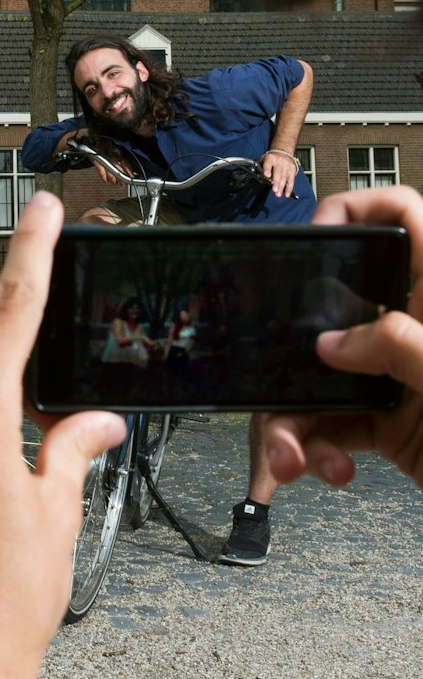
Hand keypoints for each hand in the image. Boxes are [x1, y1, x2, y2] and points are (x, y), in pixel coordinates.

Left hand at [260, 149, 298, 196]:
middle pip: (278, 173)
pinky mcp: (292, 170)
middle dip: (276, 182)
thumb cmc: (271, 158)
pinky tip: (287, 194)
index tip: (266, 175)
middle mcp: (279, 162)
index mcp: (270, 158)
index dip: (267, 169)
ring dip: (282, 187)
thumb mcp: (263, 160)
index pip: (268, 164)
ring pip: (284, 178)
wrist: (283, 152)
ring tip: (278, 194)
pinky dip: (289, 188)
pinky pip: (291, 180)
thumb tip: (260, 180)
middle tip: (274, 190)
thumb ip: (260, 169)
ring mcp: (287, 166)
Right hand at [264, 185, 422, 490]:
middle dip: (292, 341)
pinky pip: (328, 421)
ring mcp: (396, 375)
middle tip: (271, 366)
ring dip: (290, 417)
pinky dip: (314, 447)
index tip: (314, 238)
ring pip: (319, 372)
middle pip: (334, 302)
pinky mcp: (385, 422)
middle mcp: (414, 328)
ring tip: (289, 456)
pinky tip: (326, 468)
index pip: (406, 216)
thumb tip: (335, 342)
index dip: (356, 210)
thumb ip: (402, 347)